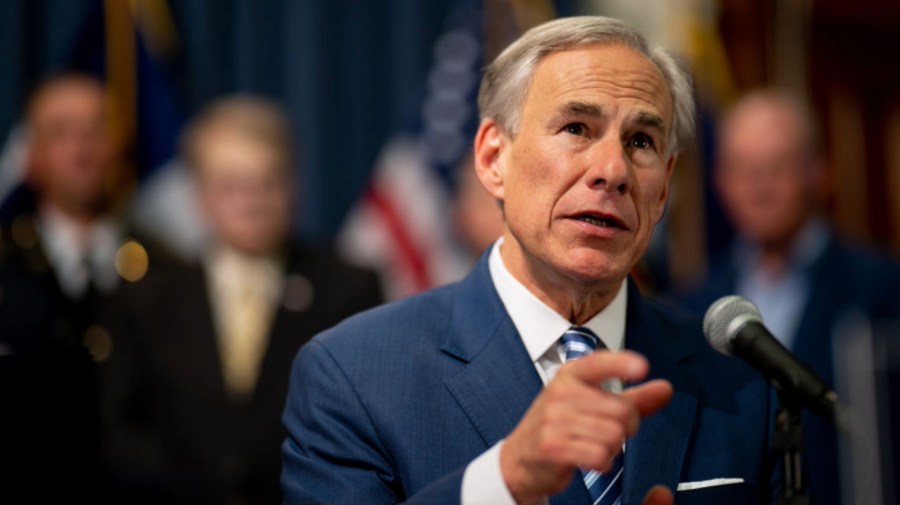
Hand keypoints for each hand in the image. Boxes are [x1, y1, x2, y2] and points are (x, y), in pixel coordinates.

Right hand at [499, 350, 672, 504]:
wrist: (522, 456)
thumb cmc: (561, 425)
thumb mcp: (594, 404)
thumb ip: (634, 398)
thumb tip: (666, 388)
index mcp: (571, 375)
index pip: (599, 363)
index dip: (622, 364)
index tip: (642, 367)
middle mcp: (561, 392)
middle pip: (621, 409)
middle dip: (627, 426)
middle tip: (610, 431)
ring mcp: (553, 419)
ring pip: (613, 435)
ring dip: (613, 447)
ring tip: (596, 445)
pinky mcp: (552, 445)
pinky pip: (598, 455)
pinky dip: (602, 462)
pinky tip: (591, 459)